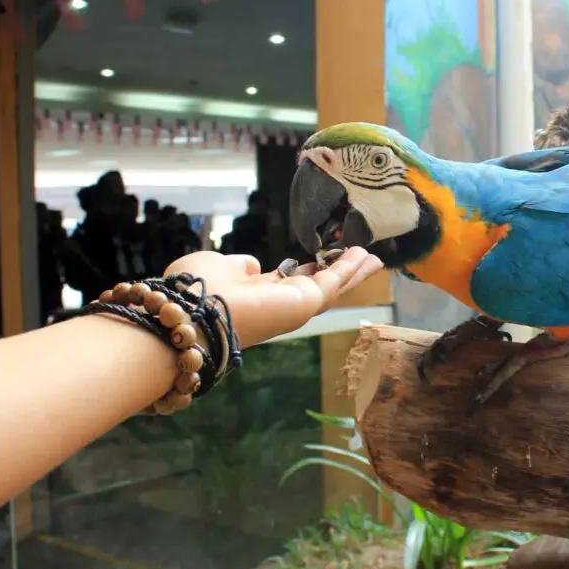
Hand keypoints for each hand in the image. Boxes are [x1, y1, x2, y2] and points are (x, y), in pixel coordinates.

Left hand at [164, 247, 383, 345]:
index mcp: (255, 296)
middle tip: (360, 261)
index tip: (318, 260)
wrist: (194, 312)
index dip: (305, 270)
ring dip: (353, 272)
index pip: (287, 282)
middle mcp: (278, 305)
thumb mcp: (217, 267)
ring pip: (332, 288)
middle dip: (339, 274)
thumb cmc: (197, 290)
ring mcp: (294, 306)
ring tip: (374, 259)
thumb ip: (238, 266)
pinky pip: (334, 282)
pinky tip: (366, 255)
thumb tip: (252, 265)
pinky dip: (351, 268)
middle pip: (317, 287)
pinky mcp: (306, 303)